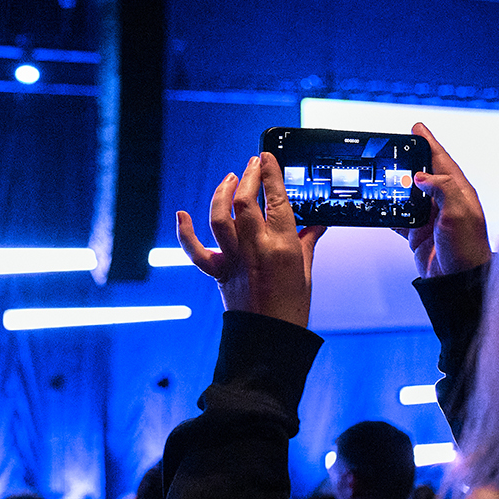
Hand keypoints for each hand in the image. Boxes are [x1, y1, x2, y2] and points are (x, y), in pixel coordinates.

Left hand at [177, 152, 324, 327]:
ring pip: (220, 217)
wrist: (269, 341)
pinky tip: (182, 214)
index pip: (276, 200)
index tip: (268, 158)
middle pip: (245, 202)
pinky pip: (195, 251)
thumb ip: (308, 242)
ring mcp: (234, 261)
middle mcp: (255, 250)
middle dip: (248, 176)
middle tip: (253, 164)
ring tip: (230, 179)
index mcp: (283, 248)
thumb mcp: (306, 272)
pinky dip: (185, 232)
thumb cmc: (291, 311)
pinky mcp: (219, 273)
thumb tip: (316, 224)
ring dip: (222, 193)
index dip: (271, 174)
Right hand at [397, 122, 491, 277]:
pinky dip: (388, 210)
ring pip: (409, 194)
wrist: (458, 283)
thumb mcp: (459, 213)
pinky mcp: (418, 234)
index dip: (428, 143)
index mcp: (459, 192)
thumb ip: (443, 189)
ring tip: (382, 171)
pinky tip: (378, 204)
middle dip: (408, 159)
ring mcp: (430, 218)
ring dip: (395, 184)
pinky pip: (399, 216)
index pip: (441, 160)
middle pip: (423, 173)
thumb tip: (422, 175)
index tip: (417, 128)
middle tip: (393, 146)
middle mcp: (445, 202)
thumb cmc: (467, 250)